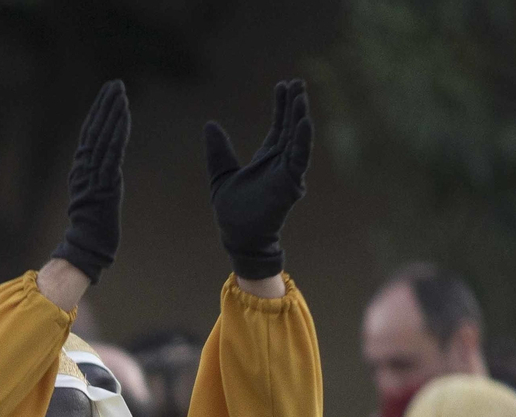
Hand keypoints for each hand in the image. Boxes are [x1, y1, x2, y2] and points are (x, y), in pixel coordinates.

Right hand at [49, 80, 129, 284]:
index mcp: (81, 171)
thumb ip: (97, 184)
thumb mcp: (94, 201)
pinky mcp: (105, 182)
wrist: (86, 248)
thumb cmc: (91, 231)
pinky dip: (118, 130)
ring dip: (113, 112)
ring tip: (121, 92)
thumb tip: (106, 175)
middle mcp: (84, 168)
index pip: (89, 135)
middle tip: (116, 84)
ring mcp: (94, 174)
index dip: (98, 113)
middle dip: (106, 105)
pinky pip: (112, 150)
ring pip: (103, 135)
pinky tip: (125, 115)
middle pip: (95, 129)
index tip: (108, 96)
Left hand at [204, 79, 312, 280]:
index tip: (283, 85)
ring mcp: (287, 173)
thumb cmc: (233, 212)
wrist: (238, 237)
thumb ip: (218, 150)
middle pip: (290, 128)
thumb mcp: (221, 173)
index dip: (281, 106)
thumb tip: (210, 124)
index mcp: (266, 159)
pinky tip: (306, 120)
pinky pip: (299, 157)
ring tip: (302, 95)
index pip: (278, 127)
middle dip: (295, 104)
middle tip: (300, 81)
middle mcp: (280, 163)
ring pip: (297, 139)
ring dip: (300, 117)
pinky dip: (303, 139)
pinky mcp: (290, 183)